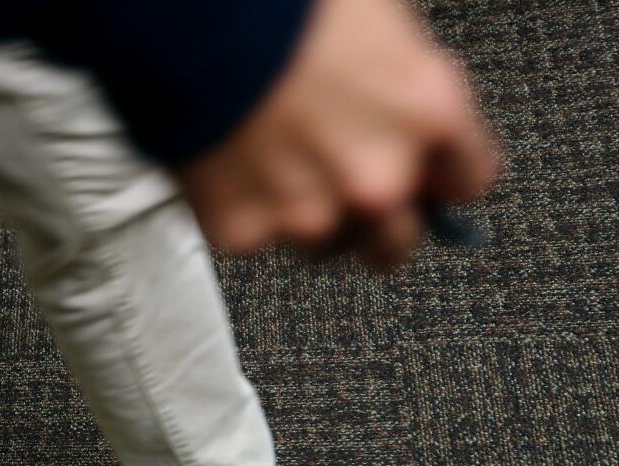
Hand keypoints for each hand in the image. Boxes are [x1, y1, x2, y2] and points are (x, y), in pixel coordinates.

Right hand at [177, 0, 497, 269]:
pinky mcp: (245, 231)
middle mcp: (378, 179)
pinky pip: (255, 236)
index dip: (440, 178)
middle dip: (377, 222)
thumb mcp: (379, 21)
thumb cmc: (285, 6)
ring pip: (323, 245)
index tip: (426, 178)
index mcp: (428, 116)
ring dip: (309, 218)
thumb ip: (404, 86)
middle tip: (346, 192)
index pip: (467, 181)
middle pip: (397, 241)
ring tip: (276, 168)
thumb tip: (400, 106)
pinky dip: (245, 210)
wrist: (195, 25)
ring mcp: (310, 214)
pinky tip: (231, 165)